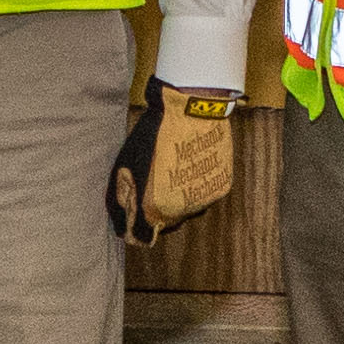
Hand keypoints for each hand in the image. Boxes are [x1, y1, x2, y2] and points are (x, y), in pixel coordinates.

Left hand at [112, 87, 238, 240]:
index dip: (135, 226)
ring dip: (180, 199)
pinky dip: (198, 187)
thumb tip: (122, 223)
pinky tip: (190, 165)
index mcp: (156, 207)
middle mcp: (183, 210)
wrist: (192, 107)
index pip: (142, 236)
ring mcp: (205, 199)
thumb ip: (123, 197)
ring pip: (188, 210)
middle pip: (166, 224)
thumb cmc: (154, 132)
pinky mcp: (222, 186)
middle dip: (158, 210)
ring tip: (174, 170)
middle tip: (154, 182)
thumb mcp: (127, 163)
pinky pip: (205, 195)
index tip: (133, 216)